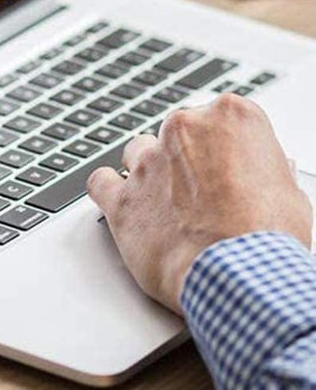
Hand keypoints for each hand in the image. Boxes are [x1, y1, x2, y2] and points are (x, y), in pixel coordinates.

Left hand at [86, 94, 312, 310]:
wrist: (236, 272)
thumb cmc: (268, 235)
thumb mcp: (290, 192)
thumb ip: (266, 170)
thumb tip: (266, 168)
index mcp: (230, 117)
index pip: (219, 119)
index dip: (223, 148)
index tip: (228, 168)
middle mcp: (183, 130)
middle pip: (177, 134)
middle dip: (187, 159)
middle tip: (203, 194)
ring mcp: (147, 162)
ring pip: (137, 152)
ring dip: (149, 172)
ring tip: (168, 203)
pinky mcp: (121, 197)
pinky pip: (100, 182)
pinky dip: (109, 191)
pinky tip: (125, 204)